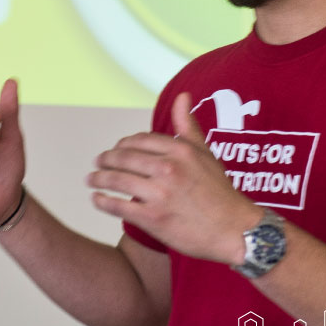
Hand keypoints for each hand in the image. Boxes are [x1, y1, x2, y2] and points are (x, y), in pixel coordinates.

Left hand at [88, 92, 259, 263]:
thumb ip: (188, 125)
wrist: (234, 229)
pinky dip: (103, 202)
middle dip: (106, 159)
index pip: (140, 140)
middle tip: (97, 162)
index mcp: (180, 150)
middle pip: (124, 158)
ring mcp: (160, 194)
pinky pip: (120, 207)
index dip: (123, 144)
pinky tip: (97, 199)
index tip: (117, 149)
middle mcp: (169, 169)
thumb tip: (183, 95)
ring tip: (91, 180)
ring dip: (99, 179)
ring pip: (118, 181)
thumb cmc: (220, 191)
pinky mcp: (154, 219)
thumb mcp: (205, 153)